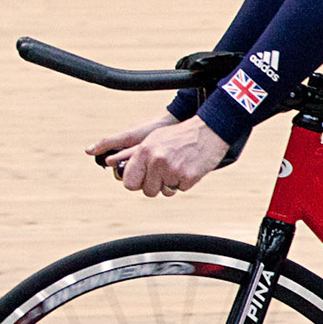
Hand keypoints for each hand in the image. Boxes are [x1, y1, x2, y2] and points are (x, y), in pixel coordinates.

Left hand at [96, 117, 231, 197]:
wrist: (209, 131)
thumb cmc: (179, 135)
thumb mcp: (153, 139)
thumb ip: (135, 155)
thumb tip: (113, 164)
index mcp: (144, 151)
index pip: (129, 182)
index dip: (137, 183)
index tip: (143, 180)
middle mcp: (156, 161)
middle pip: (148, 191)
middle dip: (156, 185)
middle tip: (165, 172)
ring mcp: (173, 170)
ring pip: (165, 192)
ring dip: (171, 184)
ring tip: (178, 166)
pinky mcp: (188, 177)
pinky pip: (181, 189)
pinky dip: (185, 182)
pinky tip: (189, 167)